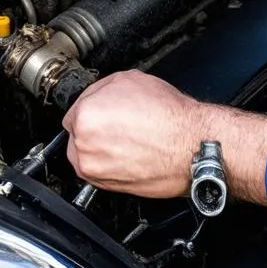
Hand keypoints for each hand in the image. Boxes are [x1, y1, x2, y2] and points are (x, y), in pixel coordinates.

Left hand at [62, 69, 266, 205]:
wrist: (192, 147)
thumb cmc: (170, 116)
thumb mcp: (134, 80)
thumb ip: (104, 88)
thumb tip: (96, 96)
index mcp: (86, 116)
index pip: (74, 110)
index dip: (93, 107)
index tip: (105, 109)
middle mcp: (84, 146)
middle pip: (77, 134)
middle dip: (94, 127)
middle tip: (118, 122)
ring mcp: (94, 170)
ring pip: (86, 154)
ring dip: (99, 147)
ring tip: (127, 138)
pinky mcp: (107, 187)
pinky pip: (99, 171)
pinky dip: (109, 163)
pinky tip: (130, 151)